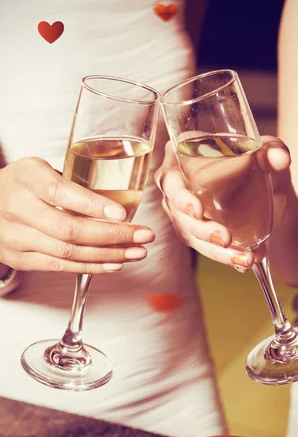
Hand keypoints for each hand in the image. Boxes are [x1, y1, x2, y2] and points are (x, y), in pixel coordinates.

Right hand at [0, 157, 154, 273]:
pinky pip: (60, 267)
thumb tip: (121, 200)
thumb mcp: (41, 170)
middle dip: (113, 235)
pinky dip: (91, 267)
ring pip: (68, 252)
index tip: (121, 213)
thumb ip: (73, 182)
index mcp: (26, 177)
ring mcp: (15, 237)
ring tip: (136, 251)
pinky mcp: (19, 258)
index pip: (60, 191)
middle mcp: (16, 207)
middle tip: (143, 235)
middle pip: (69, 228)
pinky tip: (114, 263)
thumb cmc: (22, 185)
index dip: (93, 205)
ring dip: (108, 254)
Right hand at [155, 136, 290, 272]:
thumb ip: (274, 150)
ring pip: (189, 234)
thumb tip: (280, 158)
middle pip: (178, 211)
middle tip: (226, 239)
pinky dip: (223, 256)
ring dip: (214, 250)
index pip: (171, 177)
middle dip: (201, 229)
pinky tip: (242, 262)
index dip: (179, 196)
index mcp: (182, 154)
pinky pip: (202, 246)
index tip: (198, 211)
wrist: (268, 192)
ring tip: (243, 258)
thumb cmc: (258, 162)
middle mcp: (178, 183)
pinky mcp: (194, 229)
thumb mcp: (268, 154)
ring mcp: (183, 209)